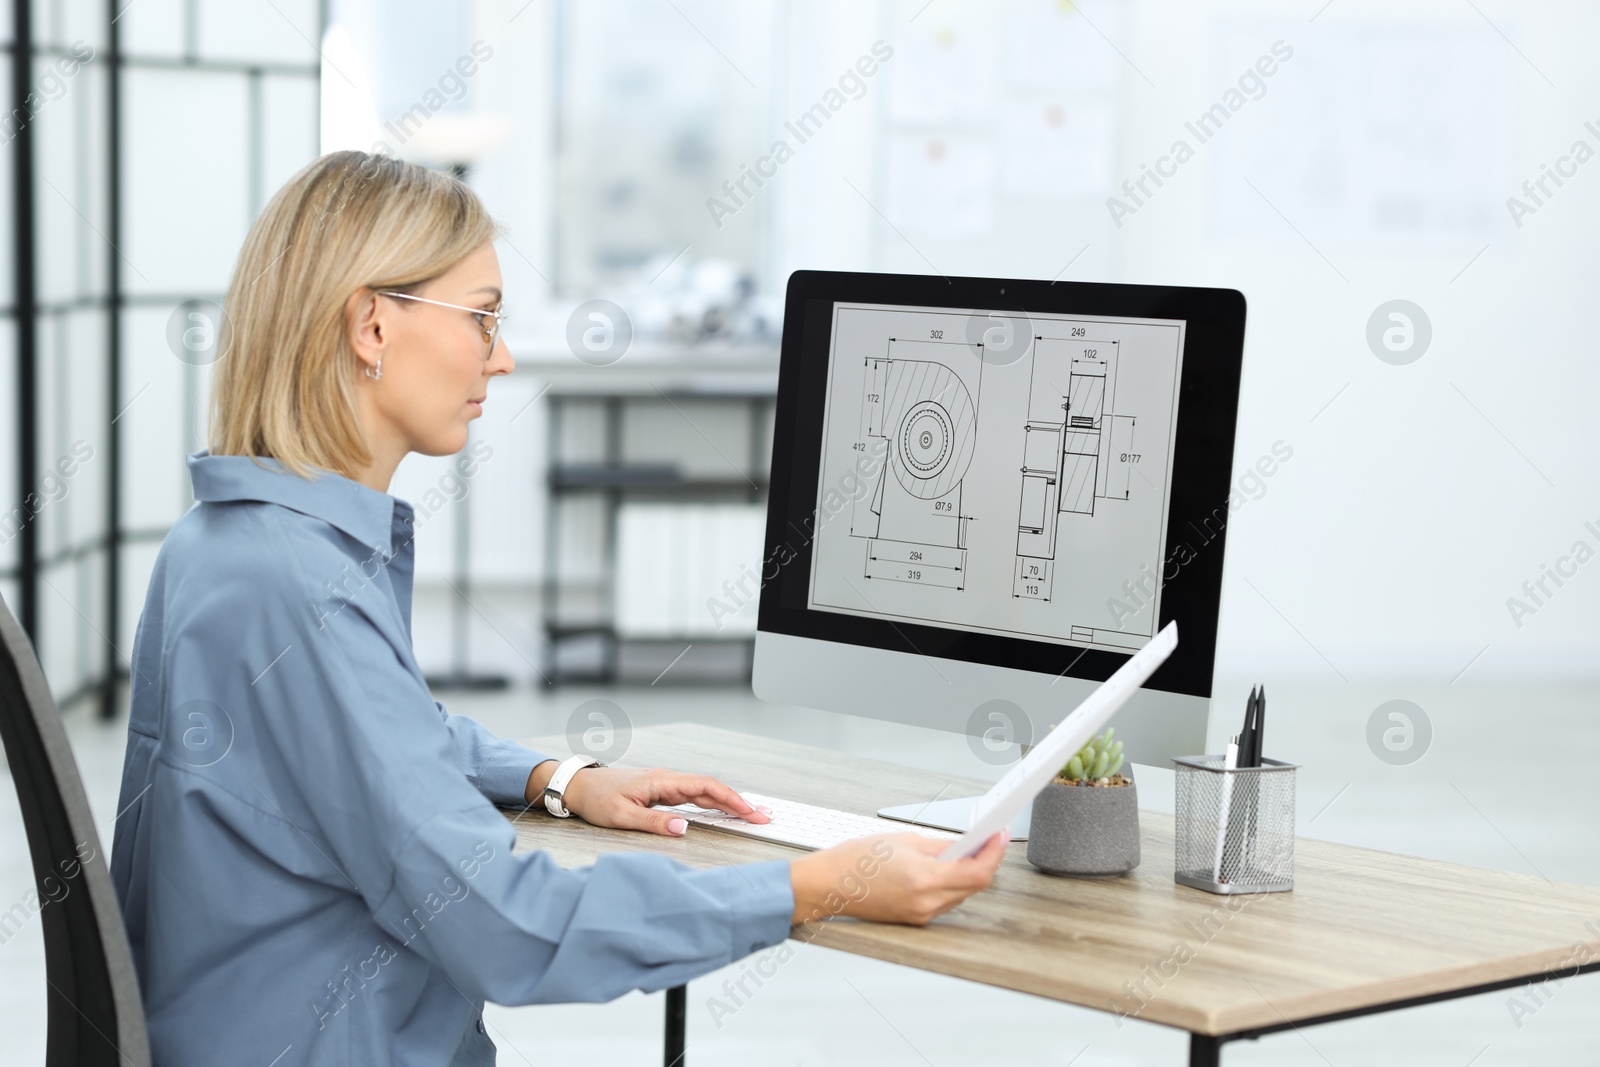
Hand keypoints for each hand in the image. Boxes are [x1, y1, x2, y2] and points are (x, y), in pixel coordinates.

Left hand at [526, 761, 771, 835]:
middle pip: (711, 788)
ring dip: (728, 802)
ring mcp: (665, 783)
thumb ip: (654, 822)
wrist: (577, 785)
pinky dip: (712, 802)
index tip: (752, 812)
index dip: (732, 799)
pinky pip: (693, 795)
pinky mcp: (660, 790)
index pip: (706, 787)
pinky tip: (722, 811)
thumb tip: (684, 828)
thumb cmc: (595, 799)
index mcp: (661, 781)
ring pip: (704, 791)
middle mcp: (667, 779)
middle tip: (763, 818)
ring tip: (750, 815)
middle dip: (739, 802)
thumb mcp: (621, 816)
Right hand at [788, 831, 1007, 926]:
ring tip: (969, 849)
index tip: (999, 835)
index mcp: (923, 879)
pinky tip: (949, 867)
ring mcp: (921, 914)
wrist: (828, 884)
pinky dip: (952, 883)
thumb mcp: (903, 840)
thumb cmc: (855, 860)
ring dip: (969, 872)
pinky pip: (945, 900)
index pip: (977, 872)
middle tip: (988, 838)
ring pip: (962, 894)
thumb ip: (940, 845)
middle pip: (974, 885)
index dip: (994, 852)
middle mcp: (925, 902)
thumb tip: (966, 844)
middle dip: (985, 860)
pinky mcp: (915, 918)